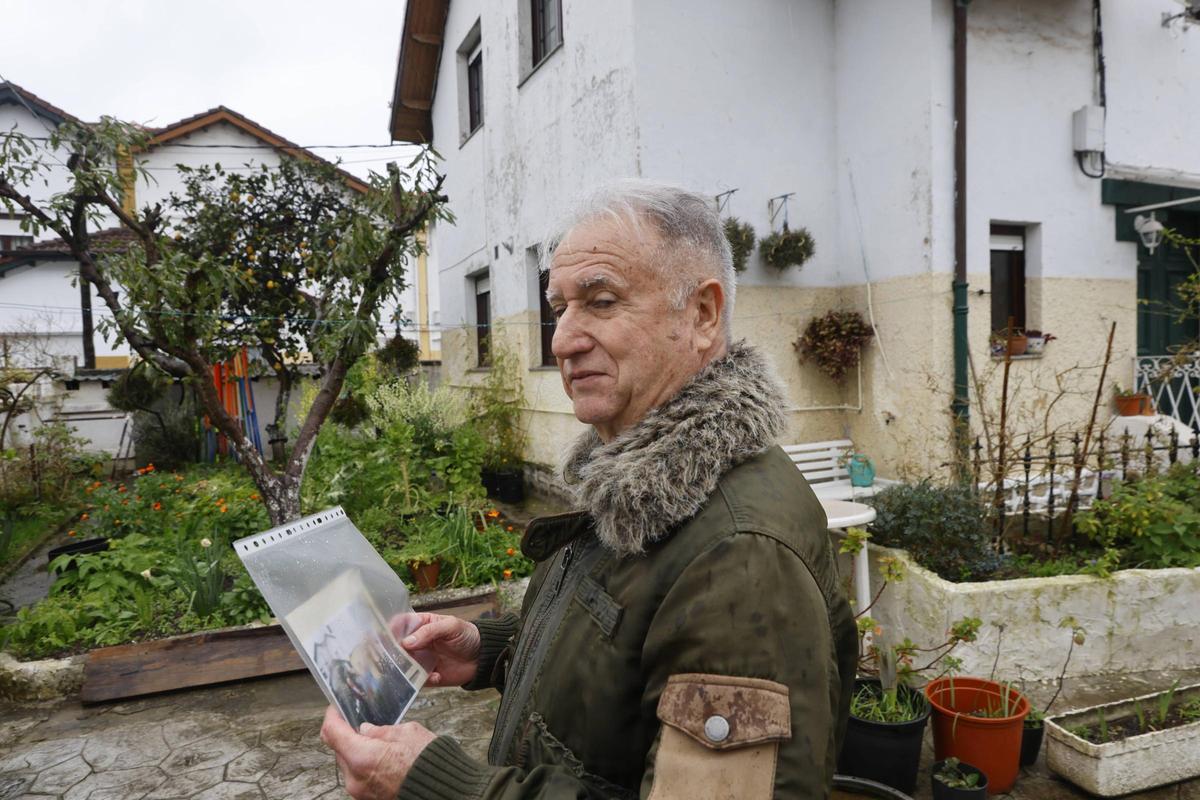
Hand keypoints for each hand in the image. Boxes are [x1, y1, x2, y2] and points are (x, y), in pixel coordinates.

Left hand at [321, 705, 435, 799]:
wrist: (443, 792)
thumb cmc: (429, 764)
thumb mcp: (408, 733)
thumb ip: (381, 730)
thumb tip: (366, 729)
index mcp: (362, 757)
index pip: (331, 732)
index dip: (332, 716)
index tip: (337, 708)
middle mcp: (355, 777)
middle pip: (339, 749)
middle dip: (348, 734)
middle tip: (362, 722)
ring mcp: (360, 792)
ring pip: (349, 763)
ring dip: (358, 750)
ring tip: (380, 742)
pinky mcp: (368, 798)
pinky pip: (359, 776)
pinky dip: (366, 764)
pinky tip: (384, 757)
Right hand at [391, 612, 480, 686]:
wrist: (482, 657)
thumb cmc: (467, 635)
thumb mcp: (451, 627)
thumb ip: (430, 632)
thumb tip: (407, 642)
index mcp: (421, 625)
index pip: (400, 624)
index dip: (390, 630)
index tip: (384, 638)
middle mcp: (416, 642)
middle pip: (396, 647)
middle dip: (393, 653)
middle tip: (394, 659)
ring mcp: (420, 659)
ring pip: (402, 665)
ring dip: (404, 670)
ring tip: (413, 671)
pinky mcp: (426, 675)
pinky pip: (416, 680)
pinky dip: (422, 680)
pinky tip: (437, 676)